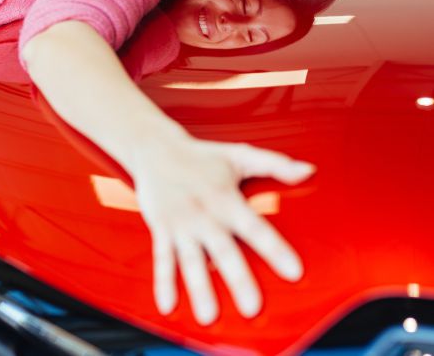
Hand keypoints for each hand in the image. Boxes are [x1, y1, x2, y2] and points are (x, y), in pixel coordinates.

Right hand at [132, 137, 314, 324]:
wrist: (156, 149)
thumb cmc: (202, 155)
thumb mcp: (239, 155)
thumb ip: (274, 164)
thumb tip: (308, 170)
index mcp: (225, 198)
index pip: (254, 226)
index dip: (274, 249)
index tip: (294, 272)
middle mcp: (204, 213)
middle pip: (223, 250)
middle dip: (238, 279)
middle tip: (252, 307)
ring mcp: (181, 223)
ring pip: (191, 260)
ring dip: (200, 288)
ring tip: (208, 315)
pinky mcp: (162, 229)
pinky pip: (162, 258)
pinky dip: (164, 281)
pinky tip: (168, 305)